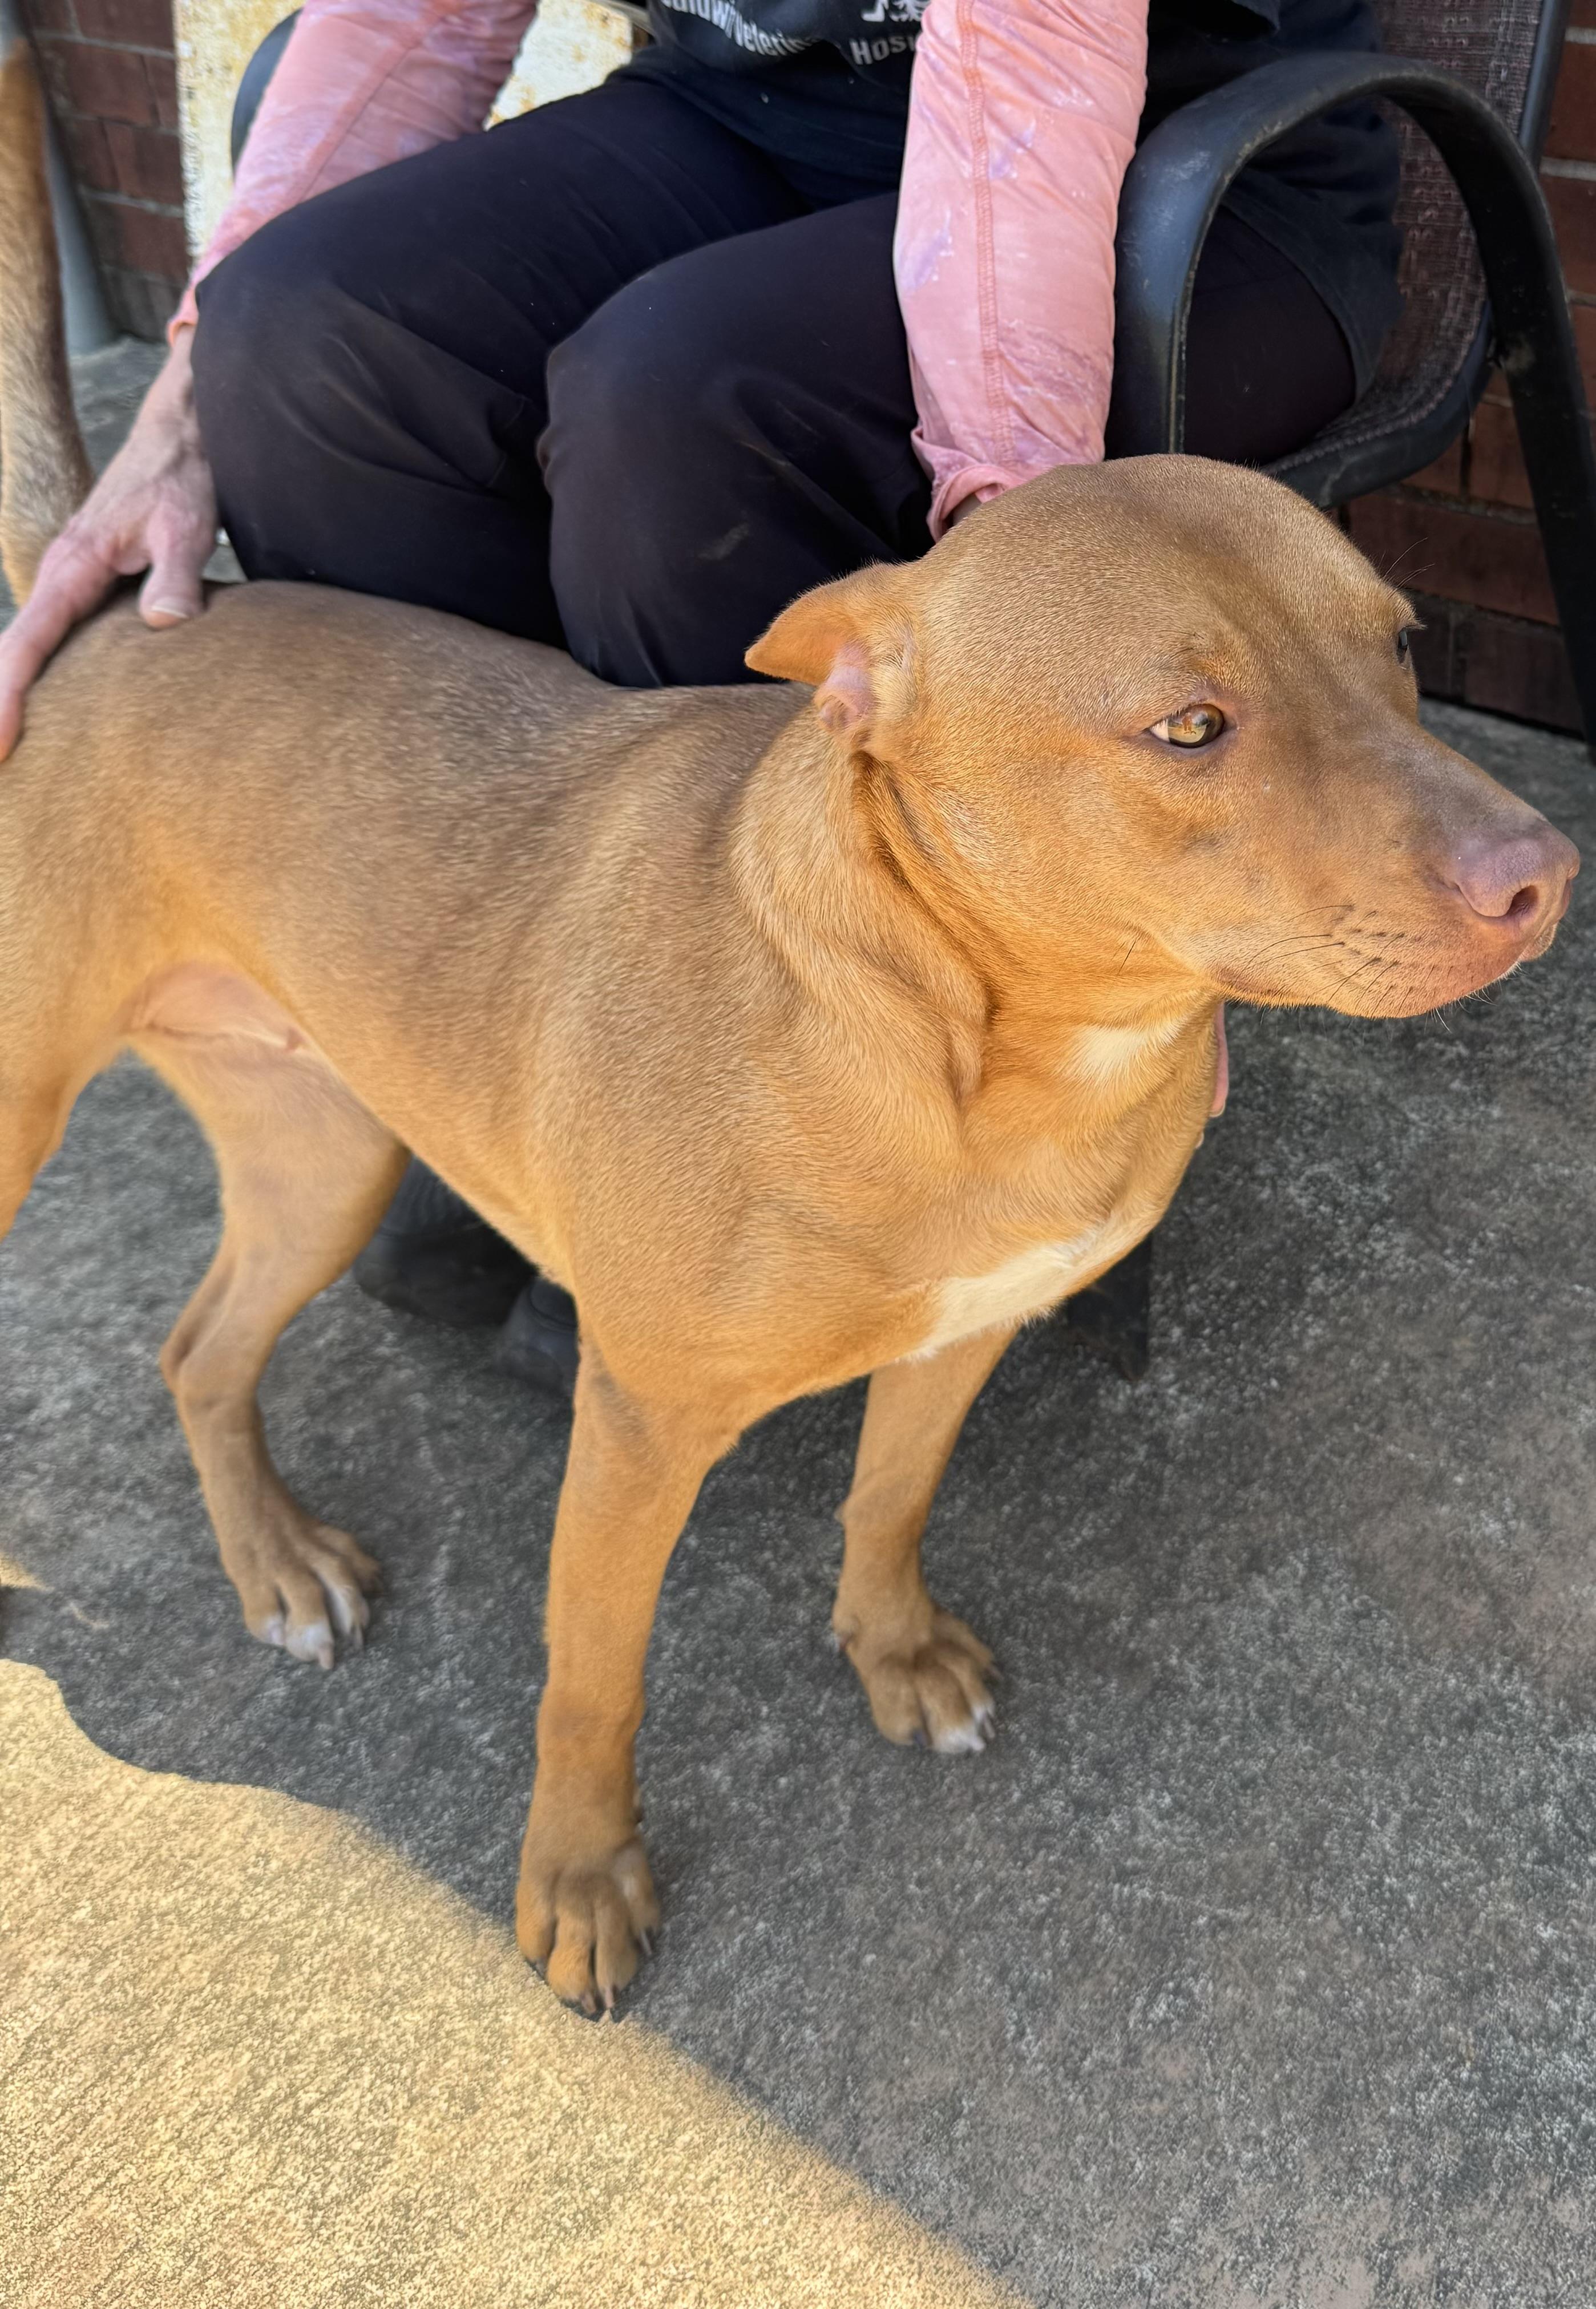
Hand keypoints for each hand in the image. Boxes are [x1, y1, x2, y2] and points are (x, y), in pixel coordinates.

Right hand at [0, 325, 216, 759]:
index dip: (7, 694)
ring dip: (12, 694)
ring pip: (30, 649)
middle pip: (16, 654)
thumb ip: (176, 575)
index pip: (28, 641)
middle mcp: (61, 576)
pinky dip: (37, 675)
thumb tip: (164, 622)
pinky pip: (53, 640)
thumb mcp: (186, 524)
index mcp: (73, 567)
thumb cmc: (181, 479)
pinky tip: (43, 711)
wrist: (180, 439)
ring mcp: (71, 583)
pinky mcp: (88, 589)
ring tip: (5, 750)